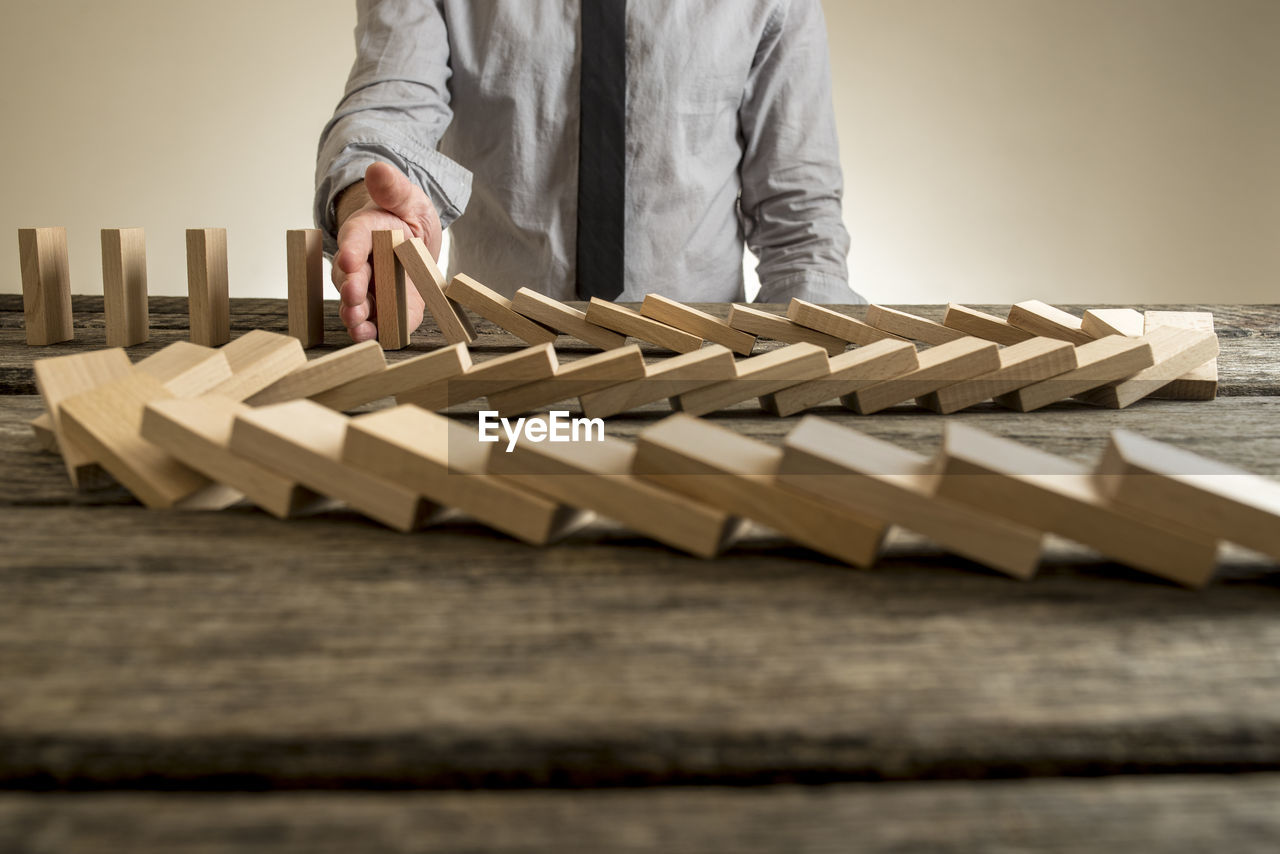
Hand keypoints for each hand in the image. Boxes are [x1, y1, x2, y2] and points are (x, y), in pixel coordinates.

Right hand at [333, 162, 442, 342]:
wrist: (415, 241)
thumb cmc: (406, 217)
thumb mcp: (408, 198)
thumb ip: (393, 188)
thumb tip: (377, 168)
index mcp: (364, 232)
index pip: (354, 240)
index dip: (351, 250)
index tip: (349, 259)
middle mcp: (360, 263)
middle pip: (349, 277)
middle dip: (351, 288)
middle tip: (354, 296)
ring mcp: (371, 288)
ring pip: (357, 303)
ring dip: (356, 314)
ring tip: (359, 323)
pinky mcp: (388, 309)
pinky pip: (379, 321)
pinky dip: (375, 331)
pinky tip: (374, 338)